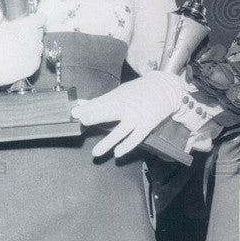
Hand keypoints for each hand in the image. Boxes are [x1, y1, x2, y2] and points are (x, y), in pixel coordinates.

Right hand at [0, 12, 44, 89]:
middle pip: (39, 32)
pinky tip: (18, 58)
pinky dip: (30, 57)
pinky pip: (36, 58)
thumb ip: (5, 21)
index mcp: (25, 27)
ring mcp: (35, 54)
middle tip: (20, 35)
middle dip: (32, 32)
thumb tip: (5, 17)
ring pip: (38, 45)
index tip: (33, 20)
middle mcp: (33, 40)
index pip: (41, 18)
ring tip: (17, 48)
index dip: (36, 18)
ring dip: (31, 45)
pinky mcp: (34, 65)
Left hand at [72, 71, 186, 158]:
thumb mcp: (120, 91)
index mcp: (118, 96)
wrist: (165, 87)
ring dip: (108, 141)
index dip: (86, 107)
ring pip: (121, 131)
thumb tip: (82, 104)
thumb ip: (101, 100)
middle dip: (96, 115)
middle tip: (84, 120)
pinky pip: (135, 138)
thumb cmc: (139, 90)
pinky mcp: (147, 124)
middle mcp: (126, 106)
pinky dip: (127, 146)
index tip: (74, 113)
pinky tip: (117, 153)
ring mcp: (137, 117)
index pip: (99, 102)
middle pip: (110, 111)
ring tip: (96, 152)